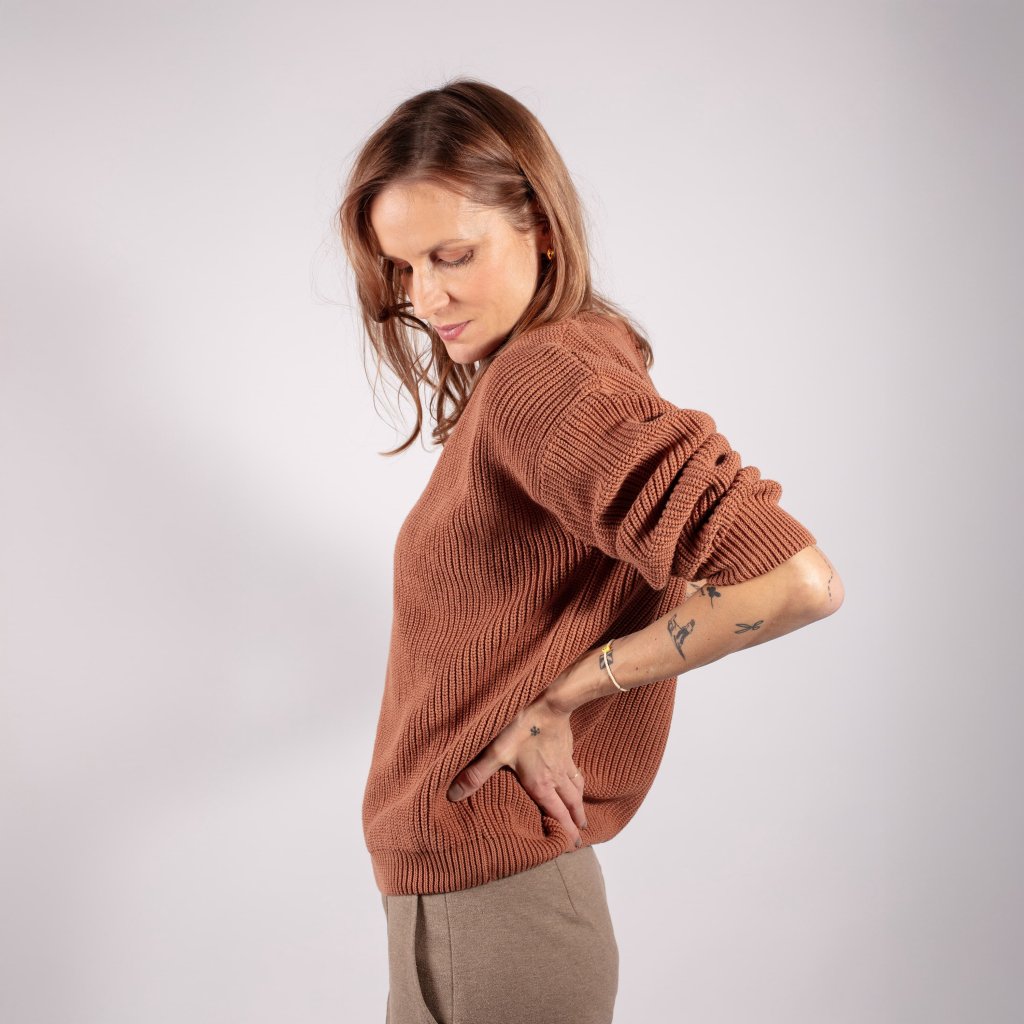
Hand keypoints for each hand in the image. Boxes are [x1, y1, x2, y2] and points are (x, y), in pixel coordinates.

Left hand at [446, 686, 587, 851]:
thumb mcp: (495, 753)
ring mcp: (564, 763)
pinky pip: (576, 772)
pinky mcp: (568, 749)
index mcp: (541, 784)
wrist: (551, 705)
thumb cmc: (523, 729)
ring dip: (580, 804)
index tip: (571, 845)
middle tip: (581, 836)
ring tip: (582, 814)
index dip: (565, 831)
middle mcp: (556, 778)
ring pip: (577, 789)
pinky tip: (575, 779)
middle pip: (571, 805)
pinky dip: (578, 782)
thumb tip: (454, 796)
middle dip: (576, 822)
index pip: (557, 814)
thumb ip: (476, 775)